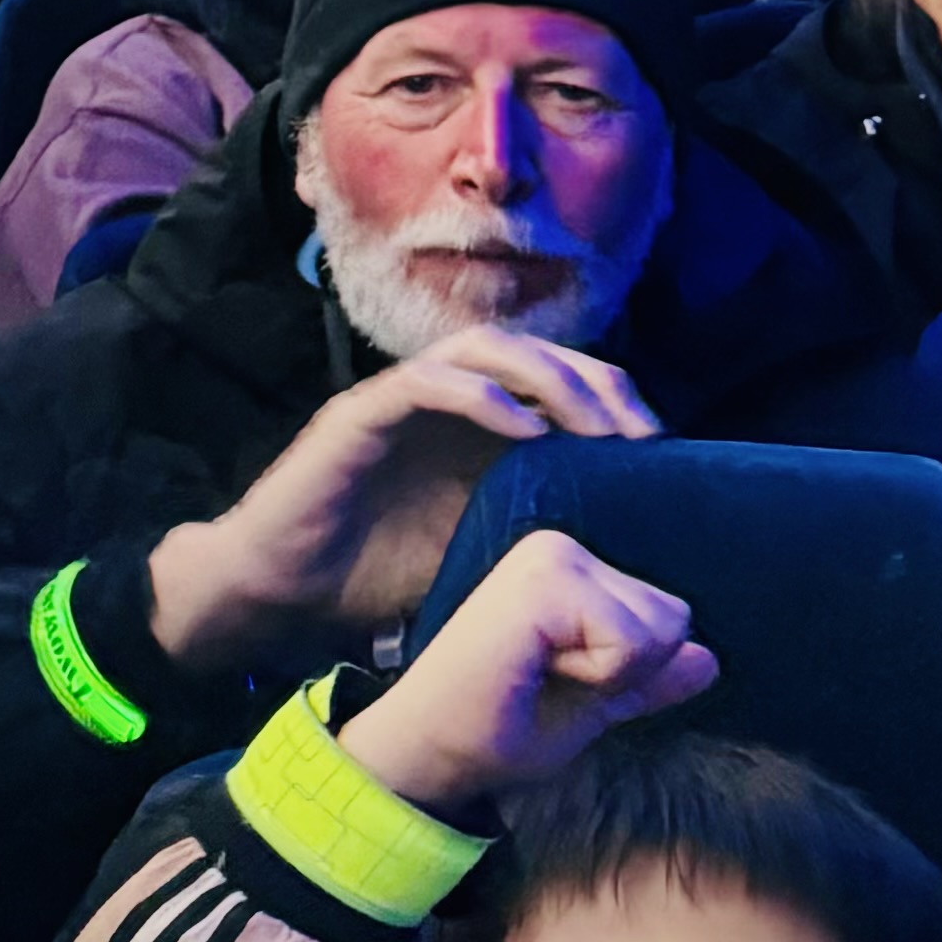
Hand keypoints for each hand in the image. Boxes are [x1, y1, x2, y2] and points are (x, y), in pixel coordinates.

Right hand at [147, 337, 659, 677]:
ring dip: (549, 376)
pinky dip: (481, 395)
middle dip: (596, 383)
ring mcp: (401, 401)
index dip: (615, 400)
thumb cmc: (378, 578)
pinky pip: (424, 380)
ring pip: (484, 348)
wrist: (282, 593)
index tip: (659, 451)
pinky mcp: (359, 414)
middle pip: (535, 352)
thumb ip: (541, 529)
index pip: (561, 380)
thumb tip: (631, 550)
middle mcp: (446, 402)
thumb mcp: (485, 554)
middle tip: (638, 435)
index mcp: (480, 429)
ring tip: (591, 425)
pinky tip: (524, 430)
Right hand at [336, 530, 715, 824]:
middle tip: (546, 682)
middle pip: (674, 619)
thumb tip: (708, 661)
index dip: (628, 674)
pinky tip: (532, 669)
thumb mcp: (590, 705)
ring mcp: (550, 556)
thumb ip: (645, 679)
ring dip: (610, 674)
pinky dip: (599, 675)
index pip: (669, 618)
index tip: (556, 682)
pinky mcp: (544, 582)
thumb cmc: (494, 731)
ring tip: (536, 675)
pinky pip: (632, 642)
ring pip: (661, 628)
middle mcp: (559, 545)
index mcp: (568, 567)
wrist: (430, 753)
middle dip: (626, 671)